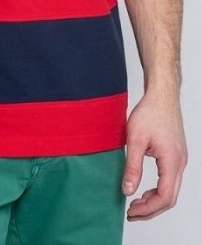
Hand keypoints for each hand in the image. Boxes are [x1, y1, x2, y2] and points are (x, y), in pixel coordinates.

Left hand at [122, 92, 187, 220]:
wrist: (162, 96)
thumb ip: (132, 167)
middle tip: (132, 212)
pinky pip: (171, 180)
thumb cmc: (150, 112)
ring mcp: (180, 159)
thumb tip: (128, 190)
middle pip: (170, 198)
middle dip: (151, 209)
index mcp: (172, 161)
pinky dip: (159, 190)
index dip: (148, 209)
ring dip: (155, 201)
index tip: (131, 211)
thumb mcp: (135, 139)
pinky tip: (145, 189)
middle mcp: (180, 163)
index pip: (164, 196)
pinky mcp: (176, 155)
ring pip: (172, 190)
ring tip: (136, 203)